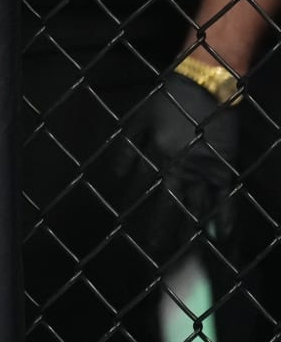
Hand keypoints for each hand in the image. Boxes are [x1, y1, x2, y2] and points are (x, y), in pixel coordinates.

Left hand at [108, 69, 239, 261]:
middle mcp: (181, 168)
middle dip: (164, 232)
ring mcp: (205, 170)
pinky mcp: (225, 169)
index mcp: (158, 156)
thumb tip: (115, 178)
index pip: (144, 191)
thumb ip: (126, 150)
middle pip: (171, 206)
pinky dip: (224, 218)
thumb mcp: (137, 121)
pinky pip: (225, 199)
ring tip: (187, 256)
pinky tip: (222, 237)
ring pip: (198, 207)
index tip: (130, 229)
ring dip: (192, 232)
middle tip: (158, 256)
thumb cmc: (167, 100)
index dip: (138, 211)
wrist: (205, 85)